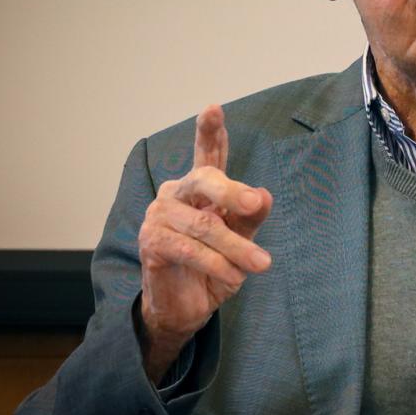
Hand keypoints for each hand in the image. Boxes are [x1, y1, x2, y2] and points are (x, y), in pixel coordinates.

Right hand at [136, 105, 272, 381]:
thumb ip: (252, 217)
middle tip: (255, 206)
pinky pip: (190, 249)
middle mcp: (176, 194)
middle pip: (206, 180)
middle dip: (234, 193)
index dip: (210, 132)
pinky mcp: (151, 243)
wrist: (186, 306)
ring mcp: (159, 216)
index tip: (213, 108)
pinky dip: (218, 264)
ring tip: (262, 264)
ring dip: (237, 248)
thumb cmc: (216, 265)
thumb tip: (264, 195)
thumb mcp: (242, 239)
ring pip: (205, 224)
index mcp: (201, 188)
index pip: (208, 154)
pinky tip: (234, 276)